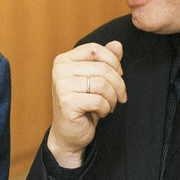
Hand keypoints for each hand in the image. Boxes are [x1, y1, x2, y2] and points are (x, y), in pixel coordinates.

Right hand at [48, 41, 125, 167]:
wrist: (68, 134)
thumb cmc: (83, 105)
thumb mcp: (95, 80)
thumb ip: (105, 61)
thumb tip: (117, 45)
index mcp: (64, 60)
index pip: (95, 49)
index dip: (113, 61)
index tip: (119, 75)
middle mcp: (60, 70)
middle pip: (102, 68)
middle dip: (118, 85)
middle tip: (119, 97)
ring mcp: (61, 86)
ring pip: (102, 84)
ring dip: (112, 98)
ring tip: (108, 105)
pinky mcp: (66, 102)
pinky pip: (98, 100)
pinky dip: (105, 108)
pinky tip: (99, 113)